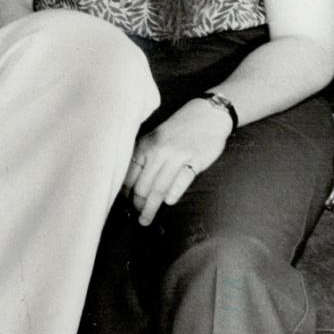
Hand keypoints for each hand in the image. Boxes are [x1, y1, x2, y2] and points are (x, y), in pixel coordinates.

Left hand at [123, 98, 232, 224]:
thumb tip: (131, 184)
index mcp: (145, 145)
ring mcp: (177, 155)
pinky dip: (174, 193)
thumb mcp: (156, 138)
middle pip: (143, 185)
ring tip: (147, 219)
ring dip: (152, 207)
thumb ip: (144, 157)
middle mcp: (158, 151)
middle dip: (138, 205)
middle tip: (138, 218)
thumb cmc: (179, 129)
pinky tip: (169, 202)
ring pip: (159, 187)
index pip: (129, 175)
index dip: (126, 194)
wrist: (207, 114)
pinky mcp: (195, 160)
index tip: (126, 206)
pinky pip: (181, 180)